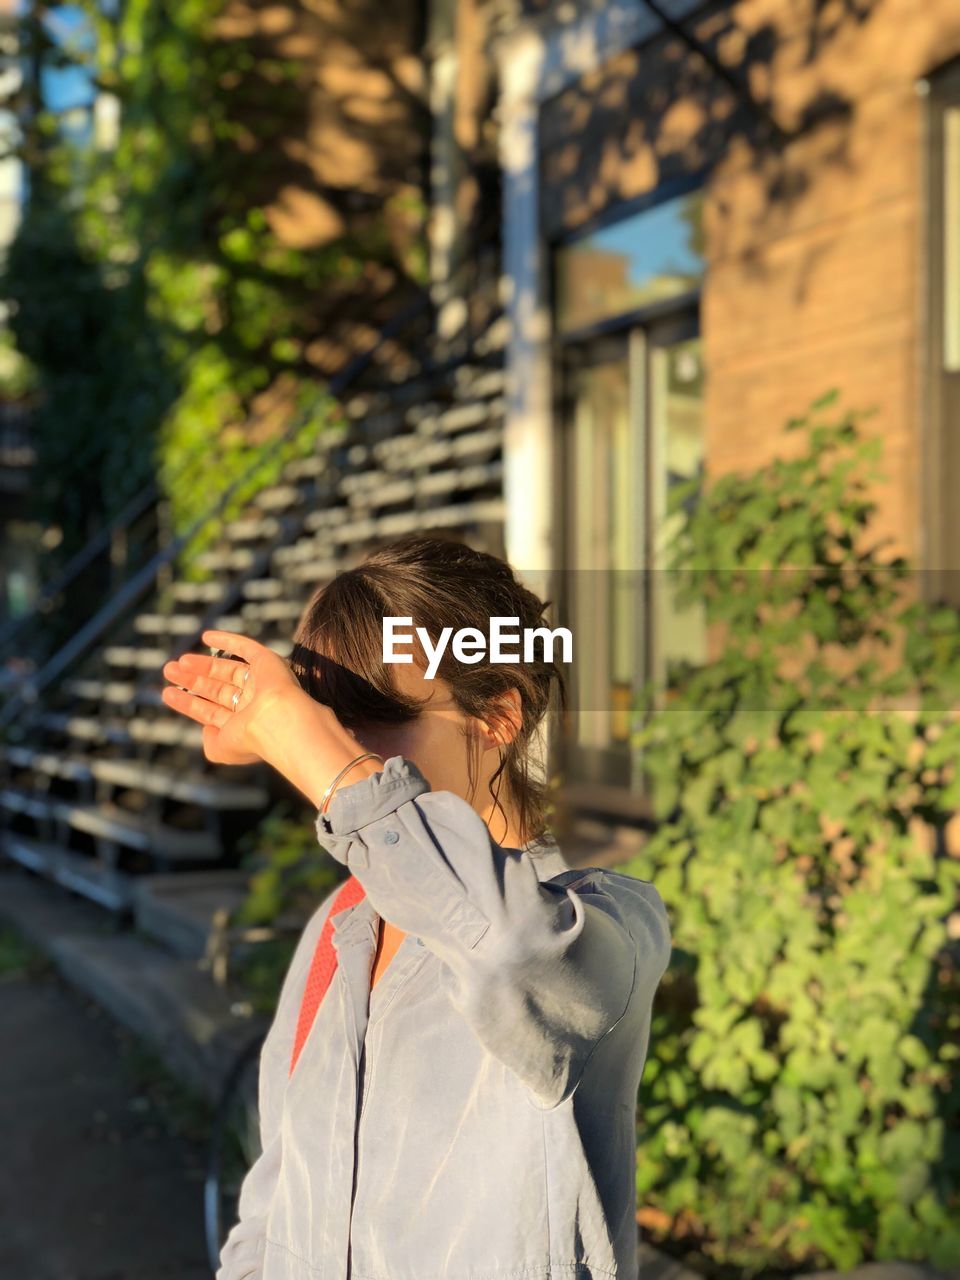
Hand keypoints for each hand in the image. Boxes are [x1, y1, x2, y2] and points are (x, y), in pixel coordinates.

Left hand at [161, 628, 303, 765]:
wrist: (276, 721)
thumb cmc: (248, 738)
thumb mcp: (221, 750)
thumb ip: (210, 742)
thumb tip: (207, 729)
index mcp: (241, 725)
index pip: (210, 711)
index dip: (188, 702)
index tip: (167, 693)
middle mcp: (251, 704)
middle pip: (215, 688)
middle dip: (192, 679)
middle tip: (169, 669)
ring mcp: (260, 683)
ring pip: (227, 669)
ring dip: (202, 664)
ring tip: (178, 661)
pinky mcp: (267, 663)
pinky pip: (246, 648)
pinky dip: (227, 641)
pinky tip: (206, 636)